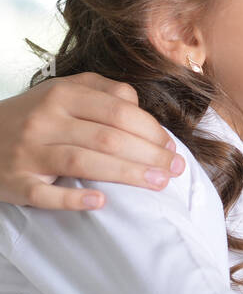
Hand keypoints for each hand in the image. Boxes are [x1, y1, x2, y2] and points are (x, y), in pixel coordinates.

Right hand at [0, 72, 183, 209]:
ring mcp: (28, 152)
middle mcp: (44, 120)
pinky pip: (45, 194)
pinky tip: (101, 202)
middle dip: (149, 155)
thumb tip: (141, 107)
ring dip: (127, 174)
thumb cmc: (32, 115)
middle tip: (175, 170)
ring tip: (158, 184)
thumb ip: (103, 91)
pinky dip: (73, 199)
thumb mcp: (62, 91)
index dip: (151, 130)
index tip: (171, 147)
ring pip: (83, 162)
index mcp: (61, 95)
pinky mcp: (14, 182)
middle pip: (107, 137)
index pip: (118, 111)